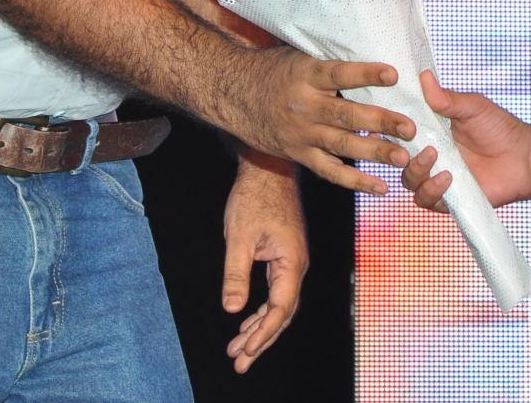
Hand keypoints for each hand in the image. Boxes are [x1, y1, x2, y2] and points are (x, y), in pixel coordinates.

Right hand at [217, 47, 413, 192]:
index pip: (339, 74)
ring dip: (374, 152)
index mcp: (306, 75)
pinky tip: (381, 186)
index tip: (394, 73)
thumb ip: (328, 59)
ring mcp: (302, 133)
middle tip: (409, 127)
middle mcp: (305, 106)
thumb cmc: (273, 70)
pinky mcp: (299, 154)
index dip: (366, 74)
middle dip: (380, 122)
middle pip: (346, 116)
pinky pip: (330, 171)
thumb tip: (369, 42)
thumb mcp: (297, 55)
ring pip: (342, 146)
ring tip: (403, 157)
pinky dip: (355, 181)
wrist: (233, 95)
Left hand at [221, 155, 307, 373]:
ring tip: (237, 349)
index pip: (281, 309)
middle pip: (283, 313)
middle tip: (239, 363)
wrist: (268, 168)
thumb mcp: (238, 237)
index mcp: (291, 262)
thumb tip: (233, 309)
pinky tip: (247, 320)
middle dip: (261, 340)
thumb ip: (236, 274)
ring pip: (280, 305)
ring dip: (260, 328)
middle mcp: (297, 265)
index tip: (245, 352)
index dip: (263, 334)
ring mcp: (292, 261)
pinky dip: (262, 310)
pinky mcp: (285, 256)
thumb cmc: (255, 197)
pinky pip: (277, 292)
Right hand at [398, 70, 530, 208]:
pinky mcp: (448, 198)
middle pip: (397, 158)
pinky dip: (432, 190)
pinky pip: (427, 200)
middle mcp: (428, 156)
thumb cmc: (499, 128)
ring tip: (434, 157)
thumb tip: (424, 77)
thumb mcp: (473, 108)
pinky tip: (448, 177)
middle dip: (397, 151)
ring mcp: (436, 178)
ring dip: (416, 170)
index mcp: (430, 132)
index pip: (399, 132)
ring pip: (409, 181)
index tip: (387, 120)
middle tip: (411, 140)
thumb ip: (448, 99)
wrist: (524, 157)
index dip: (389, 128)